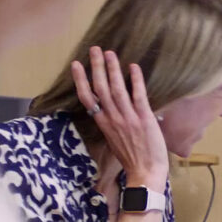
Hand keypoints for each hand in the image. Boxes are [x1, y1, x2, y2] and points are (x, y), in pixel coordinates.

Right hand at [71, 46, 168, 187]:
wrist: (145, 173)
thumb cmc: (133, 158)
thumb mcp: (116, 140)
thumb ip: (115, 123)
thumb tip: (118, 110)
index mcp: (103, 124)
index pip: (88, 98)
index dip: (81, 80)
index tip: (76, 65)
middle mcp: (112, 118)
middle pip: (100, 88)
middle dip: (96, 67)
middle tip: (94, 49)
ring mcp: (127, 118)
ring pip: (116, 89)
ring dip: (112, 69)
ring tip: (110, 53)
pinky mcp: (143, 118)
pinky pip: (138, 95)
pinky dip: (135, 80)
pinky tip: (133, 67)